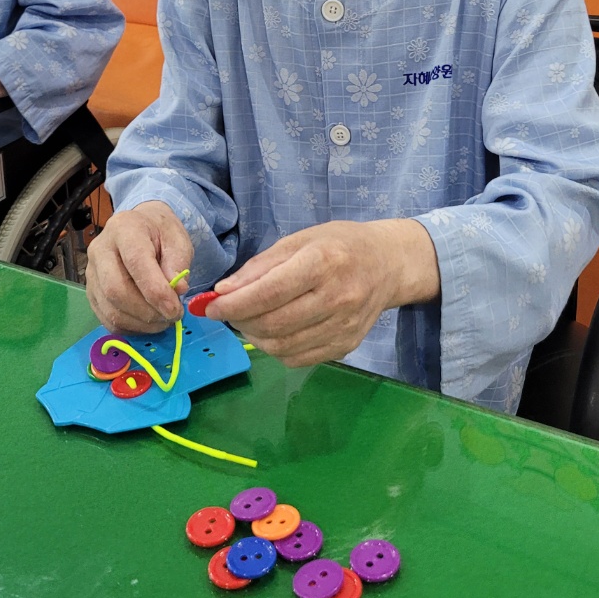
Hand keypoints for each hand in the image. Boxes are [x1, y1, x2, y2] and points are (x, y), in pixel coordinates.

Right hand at [86, 202, 194, 334]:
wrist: (140, 227)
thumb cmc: (159, 233)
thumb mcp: (177, 239)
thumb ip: (178, 262)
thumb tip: (177, 290)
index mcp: (124, 229)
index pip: (135, 263)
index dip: (156, 291)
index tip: (175, 309)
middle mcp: (100, 250)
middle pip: (115, 289)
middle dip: (147, 311)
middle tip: (171, 317)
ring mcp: (91, 273)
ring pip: (110, 308)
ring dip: (140, 322)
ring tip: (163, 320)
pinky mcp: (91, 292)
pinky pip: (106, 318)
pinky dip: (130, 327)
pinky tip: (148, 323)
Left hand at [209, 219, 439, 368]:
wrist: (388, 264)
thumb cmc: (340, 244)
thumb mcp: (299, 239)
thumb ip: (260, 266)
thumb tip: (223, 293)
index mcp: (324, 262)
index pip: (269, 292)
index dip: (233, 304)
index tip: (210, 306)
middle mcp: (338, 297)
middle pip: (274, 323)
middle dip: (239, 321)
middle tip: (227, 312)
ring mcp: (345, 326)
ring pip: (283, 346)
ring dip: (255, 337)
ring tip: (248, 320)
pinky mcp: (347, 345)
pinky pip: (298, 359)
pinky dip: (276, 349)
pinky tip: (273, 332)